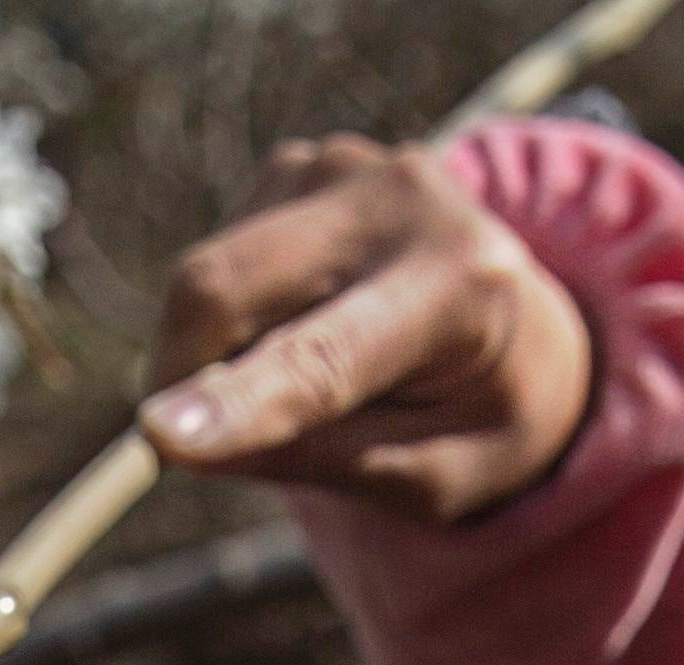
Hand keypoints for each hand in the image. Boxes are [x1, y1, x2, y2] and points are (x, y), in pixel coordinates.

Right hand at [142, 135, 595, 522]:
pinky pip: (216, 263)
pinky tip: (300, 328)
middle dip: (178, 378)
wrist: (523, 320)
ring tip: (303, 380)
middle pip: (224, 287)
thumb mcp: (432, 479)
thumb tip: (179, 437)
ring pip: (206, 282)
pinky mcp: (296, 165)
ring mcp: (340, 166)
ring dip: (214, 357)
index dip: (240, 402)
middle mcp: (400, 201)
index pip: (325, 359)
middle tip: (189, 449)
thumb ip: (318, 459)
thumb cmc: (481, 419)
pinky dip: (230, 324)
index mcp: (461, 288)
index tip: (160, 440)